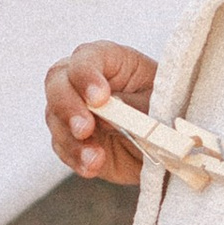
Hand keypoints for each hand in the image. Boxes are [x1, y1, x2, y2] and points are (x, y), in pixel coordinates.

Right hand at [46, 40, 156, 184]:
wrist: (169, 144)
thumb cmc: (164, 110)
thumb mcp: (156, 104)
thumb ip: (132, 107)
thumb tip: (106, 116)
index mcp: (108, 61)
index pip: (86, 58)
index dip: (87, 76)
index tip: (99, 99)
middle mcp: (82, 81)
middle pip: (57, 83)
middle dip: (68, 107)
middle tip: (84, 129)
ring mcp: (72, 110)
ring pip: (55, 118)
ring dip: (73, 141)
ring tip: (95, 158)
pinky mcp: (70, 139)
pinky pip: (62, 147)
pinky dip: (76, 159)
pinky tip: (91, 166)